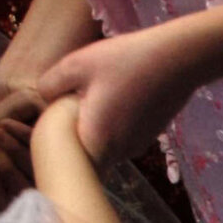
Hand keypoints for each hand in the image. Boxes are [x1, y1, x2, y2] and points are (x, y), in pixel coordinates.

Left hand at [36, 28, 195, 168]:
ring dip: (94, 131)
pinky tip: (118, 98)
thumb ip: (49, 86)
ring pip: (103, 148)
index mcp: (95, 141)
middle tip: (70, 105)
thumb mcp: (74, 65)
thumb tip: (44, 98)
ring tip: (97, 97)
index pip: (66, 162)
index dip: (56, 148)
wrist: (178, 60)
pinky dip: (113, 126)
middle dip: (74, 138)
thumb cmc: (124, 60)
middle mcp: (117, 153)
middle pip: (85, 156)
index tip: (53, 124)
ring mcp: (135, 148)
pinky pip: (120, 140)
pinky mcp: (147, 138)